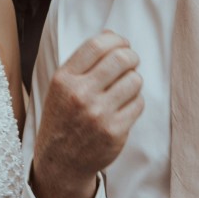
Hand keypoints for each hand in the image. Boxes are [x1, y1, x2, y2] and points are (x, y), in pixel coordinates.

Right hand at [32, 31, 142, 197]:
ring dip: (134, 80)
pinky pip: (138, 104)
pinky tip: (123, 107)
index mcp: (64, 80)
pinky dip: (135, 102)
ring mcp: (98, 114)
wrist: (60, 162)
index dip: (116, 40)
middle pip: (121, 59)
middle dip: (131, 57)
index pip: (97, 45)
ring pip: (134, 80)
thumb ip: (82, 62)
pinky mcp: (114, 132)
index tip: (122, 44)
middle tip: (131, 62)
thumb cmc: (63, 119)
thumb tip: (111, 35)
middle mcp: (80, 95)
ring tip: (125, 88)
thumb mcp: (60, 87)